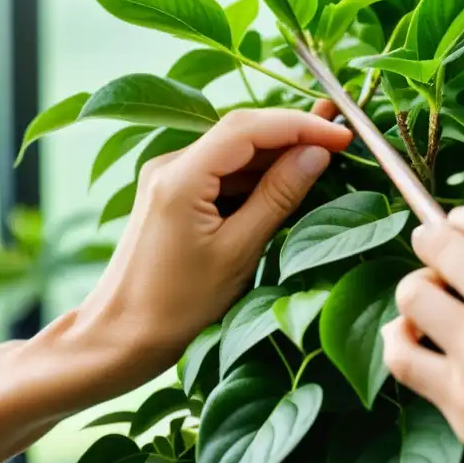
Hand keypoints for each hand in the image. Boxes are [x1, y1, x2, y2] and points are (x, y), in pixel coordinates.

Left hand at [71, 103, 350, 391]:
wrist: (121, 337)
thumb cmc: (178, 307)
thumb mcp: (239, 251)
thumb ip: (279, 196)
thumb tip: (317, 154)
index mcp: (181, 176)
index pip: (249, 128)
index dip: (301, 125)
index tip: (342, 134)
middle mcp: (169, 165)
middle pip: (241, 131)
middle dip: (293, 131)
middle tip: (342, 133)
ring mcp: (167, 178)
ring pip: (233, 151)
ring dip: (277, 153)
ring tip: (325, 153)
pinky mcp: (171, 195)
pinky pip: (221, 172)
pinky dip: (256, 175)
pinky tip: (287, 181)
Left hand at [382, 204, 463, 462]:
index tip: (459, 228)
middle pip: (439, 247)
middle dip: (435, 244)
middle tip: (438, 255)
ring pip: (413, 294)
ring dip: (420, 288)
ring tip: (433, 299)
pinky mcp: (463, 402)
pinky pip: (401, 358)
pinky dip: (399, 338)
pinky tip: (409, 334)